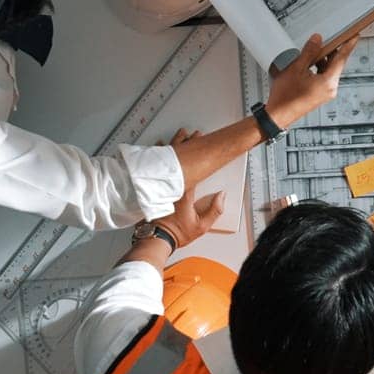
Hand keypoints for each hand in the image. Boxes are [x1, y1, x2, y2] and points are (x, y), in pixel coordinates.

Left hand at [151, 130, 225, 247]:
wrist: (155, 239)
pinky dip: (156, 157)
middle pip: (178, 159)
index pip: (192, 166)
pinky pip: (154, 168)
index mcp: (184, 191)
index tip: (200, 140)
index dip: (197, 151)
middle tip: (191, 134)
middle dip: (185, 144)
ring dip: (172, 147)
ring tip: (177, 136)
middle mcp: (171, 185)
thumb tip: (222, 196)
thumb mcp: (201, 226)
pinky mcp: (151, 190)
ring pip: (165, 161)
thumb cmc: (175, 233)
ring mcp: (159, 187)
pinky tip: (157, 150)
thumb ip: (214, 210)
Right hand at [264, 34, 357, 126]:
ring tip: (313, 51)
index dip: (348, 45)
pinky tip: (310, 63)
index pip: (341, 59)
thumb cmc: (285, 97)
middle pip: (335, 65)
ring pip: (328, 71)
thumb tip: (317, 40)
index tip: (354, 36)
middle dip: (332, 51)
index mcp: (328, 82)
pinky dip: (319, 69)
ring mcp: (326, 93)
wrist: (278, 114)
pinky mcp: (320, 95)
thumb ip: (309, 52)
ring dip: (323, 60)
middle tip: (330, 39)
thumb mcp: (296, 68)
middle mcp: (330, 89)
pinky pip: (323, 78)